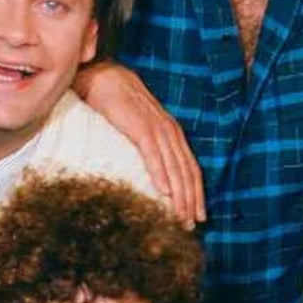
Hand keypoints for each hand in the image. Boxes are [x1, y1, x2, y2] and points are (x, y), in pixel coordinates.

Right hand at [75, 59, 204, 224]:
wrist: (104, 77)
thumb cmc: (118, 104)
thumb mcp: (139, 128)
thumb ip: (147, 146)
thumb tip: (149, 172)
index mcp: (171, 133)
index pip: (190, 168)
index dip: (196, 193)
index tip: (198, 216)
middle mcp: (170, 132)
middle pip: (187, 172)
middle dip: (191, 201)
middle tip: (192, 225)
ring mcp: (157, 129)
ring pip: (174, 167)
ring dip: (179, 195)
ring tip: (180, 217)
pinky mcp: (141, 126)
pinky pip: (153, 155)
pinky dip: (160, 174)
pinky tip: (163, 192)